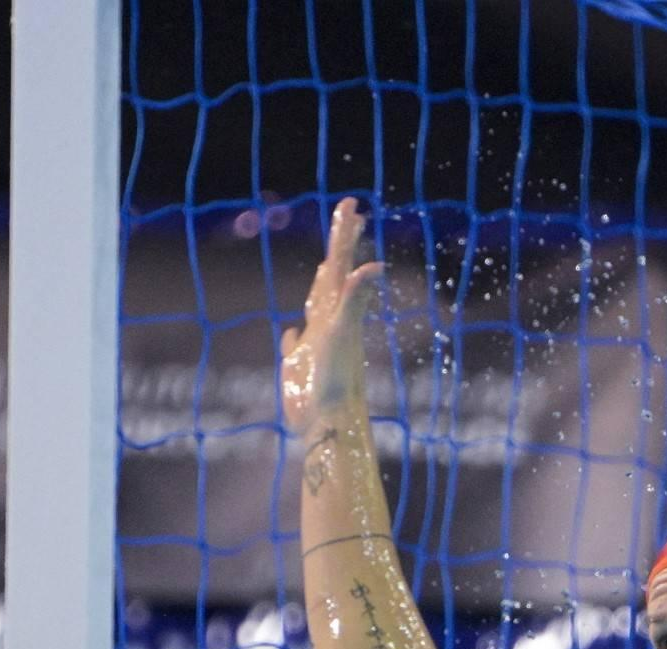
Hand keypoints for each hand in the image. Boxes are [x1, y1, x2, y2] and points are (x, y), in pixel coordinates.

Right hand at [281, 197, 382, 427]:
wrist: (330, 427)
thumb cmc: (335, 384)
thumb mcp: (342, 336)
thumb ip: (354, 301)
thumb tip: (374, 267)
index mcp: (335, 312)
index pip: (341, 264)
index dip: (344, 235)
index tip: (352, 204)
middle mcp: (327, 323)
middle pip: (334, 275)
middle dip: (340, 246)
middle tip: (349, 216)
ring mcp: (314, 345)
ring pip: (317, 306)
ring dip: (322, 284)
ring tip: (328, 266)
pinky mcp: (300, 369)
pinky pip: (295, 345)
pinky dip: (292, 336)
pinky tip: (292, 334)